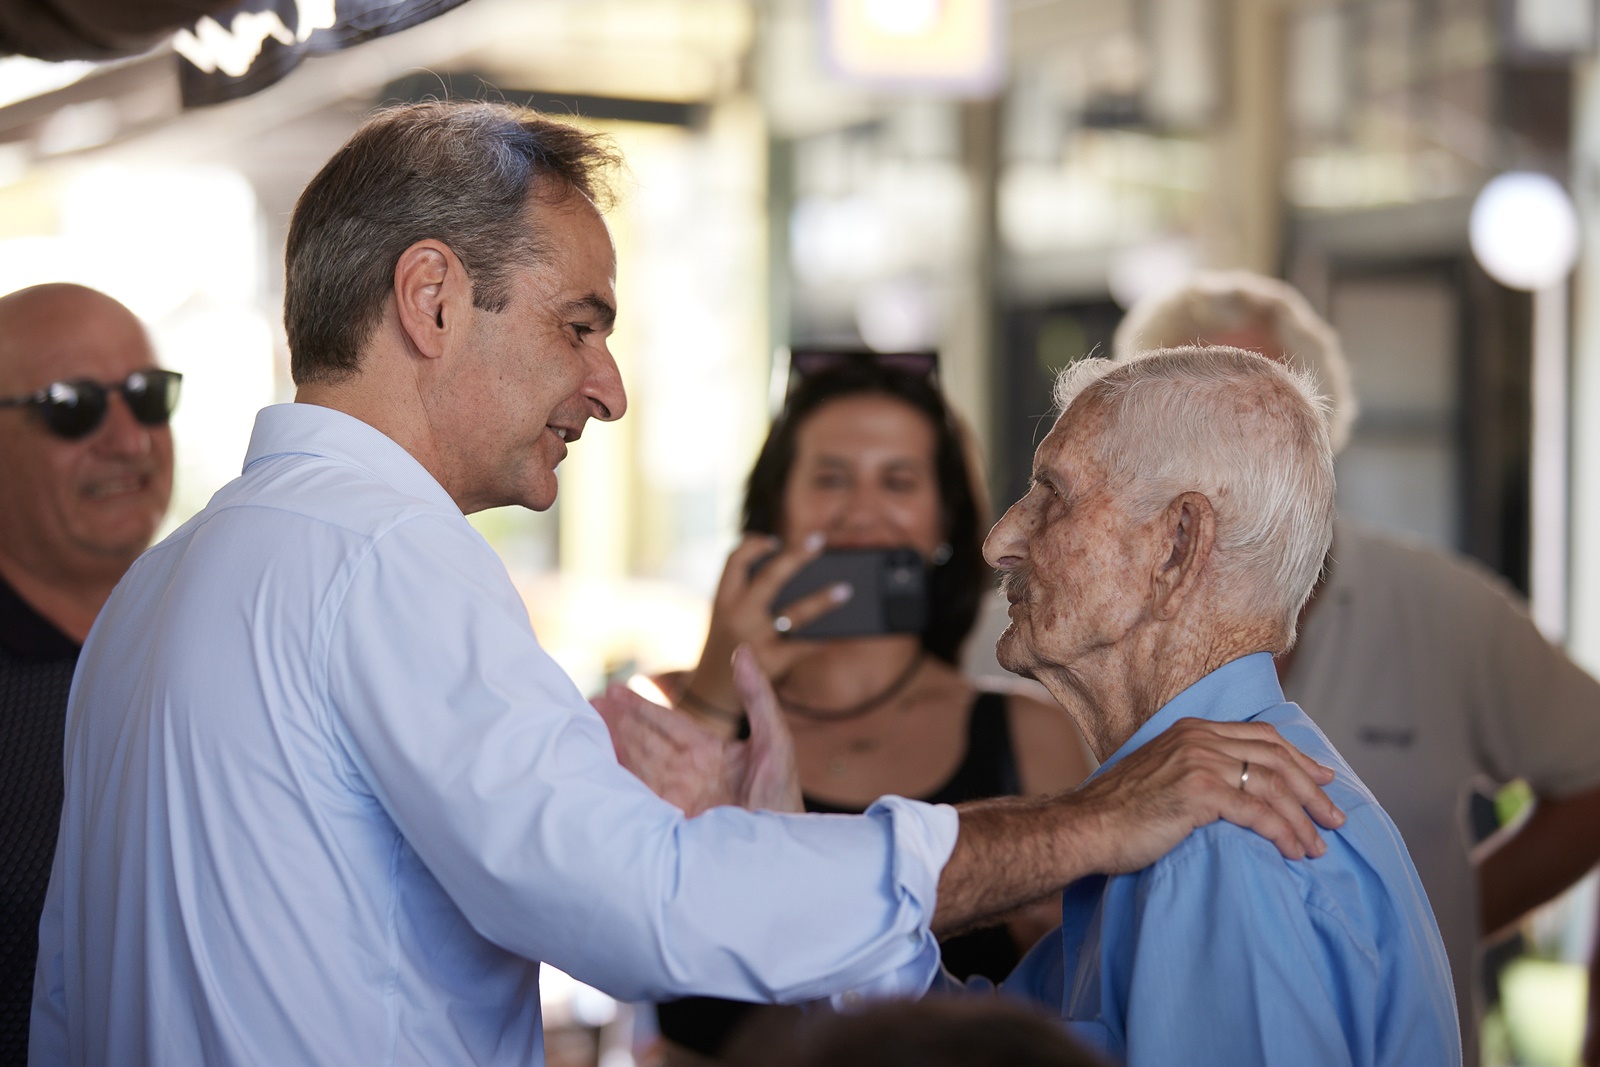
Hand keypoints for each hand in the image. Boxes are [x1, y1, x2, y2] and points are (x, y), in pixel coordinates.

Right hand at [593, 645, 801, 816]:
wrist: (778, 859)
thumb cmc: (782, 801)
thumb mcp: (775, 742)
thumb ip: (757, 696)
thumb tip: (744, 651)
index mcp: (711, 753)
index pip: (668, 724)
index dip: (641, 706)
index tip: (615, 690)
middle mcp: (690, 774)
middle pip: (645, 741)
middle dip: (617, 722)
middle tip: (587, 703)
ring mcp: (677, 798)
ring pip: (636, 764)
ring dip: (611, 744)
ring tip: (584, 725)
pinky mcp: (667, 822)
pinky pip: (636, 795)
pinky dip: (616, 779)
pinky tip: (596, 765)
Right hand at [681, 533, 851, 719]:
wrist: (710, 693)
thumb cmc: (727, 644)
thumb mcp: (725, 615)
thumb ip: (748, 593)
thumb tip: (804, 577)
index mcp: (722, 599)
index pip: (735, 560)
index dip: (755, 545)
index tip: (776, 541)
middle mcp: (736, 616)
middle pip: (771, 577)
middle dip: (797, 556)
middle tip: (820, 540)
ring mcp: (754, 640)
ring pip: (796, 613)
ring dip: (824, 600)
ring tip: (846, 590)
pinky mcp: (771, 662)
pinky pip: (805, 645)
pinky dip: (823, 637)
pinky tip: (840, 631)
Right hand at [1072, 717, 1343, 871]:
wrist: (1085, 826)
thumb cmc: (1119, 812)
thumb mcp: (1161, 775)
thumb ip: (1194, 769)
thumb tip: (1233, 790)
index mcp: (1192, 730)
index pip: (1261, 737)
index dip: (1298, 758)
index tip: (1322, 779)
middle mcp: (1199, 738)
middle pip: (1275, 759)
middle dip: (1311, 791)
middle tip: (1335, 819)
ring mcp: (1199, 762)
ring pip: (1271, 786)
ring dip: (1302, 819)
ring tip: (1316, 847)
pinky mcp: (1200, 792)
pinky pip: (1257, 812)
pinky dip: (1282, 833)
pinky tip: (1293, 851)